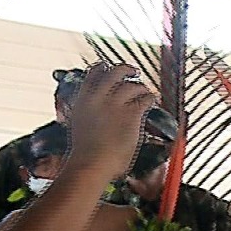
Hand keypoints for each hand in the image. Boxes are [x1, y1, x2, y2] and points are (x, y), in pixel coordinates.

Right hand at [66, 63, 156, 179]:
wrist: (92, 162)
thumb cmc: (85, 153)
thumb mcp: (79, 126)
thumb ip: (87, 114)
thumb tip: (95, 113)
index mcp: (83, 100)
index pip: (93, 74)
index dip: (104, 68)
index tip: (110, 68)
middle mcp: (98, 98)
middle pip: (115, 72)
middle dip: (126, 69)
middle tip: (134, 72)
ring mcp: (115, 104)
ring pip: (132, 85)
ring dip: (141, 87)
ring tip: (145, 92)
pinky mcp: (130, 113)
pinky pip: (145, 98)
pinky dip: (150, 98)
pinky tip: (152, 101)